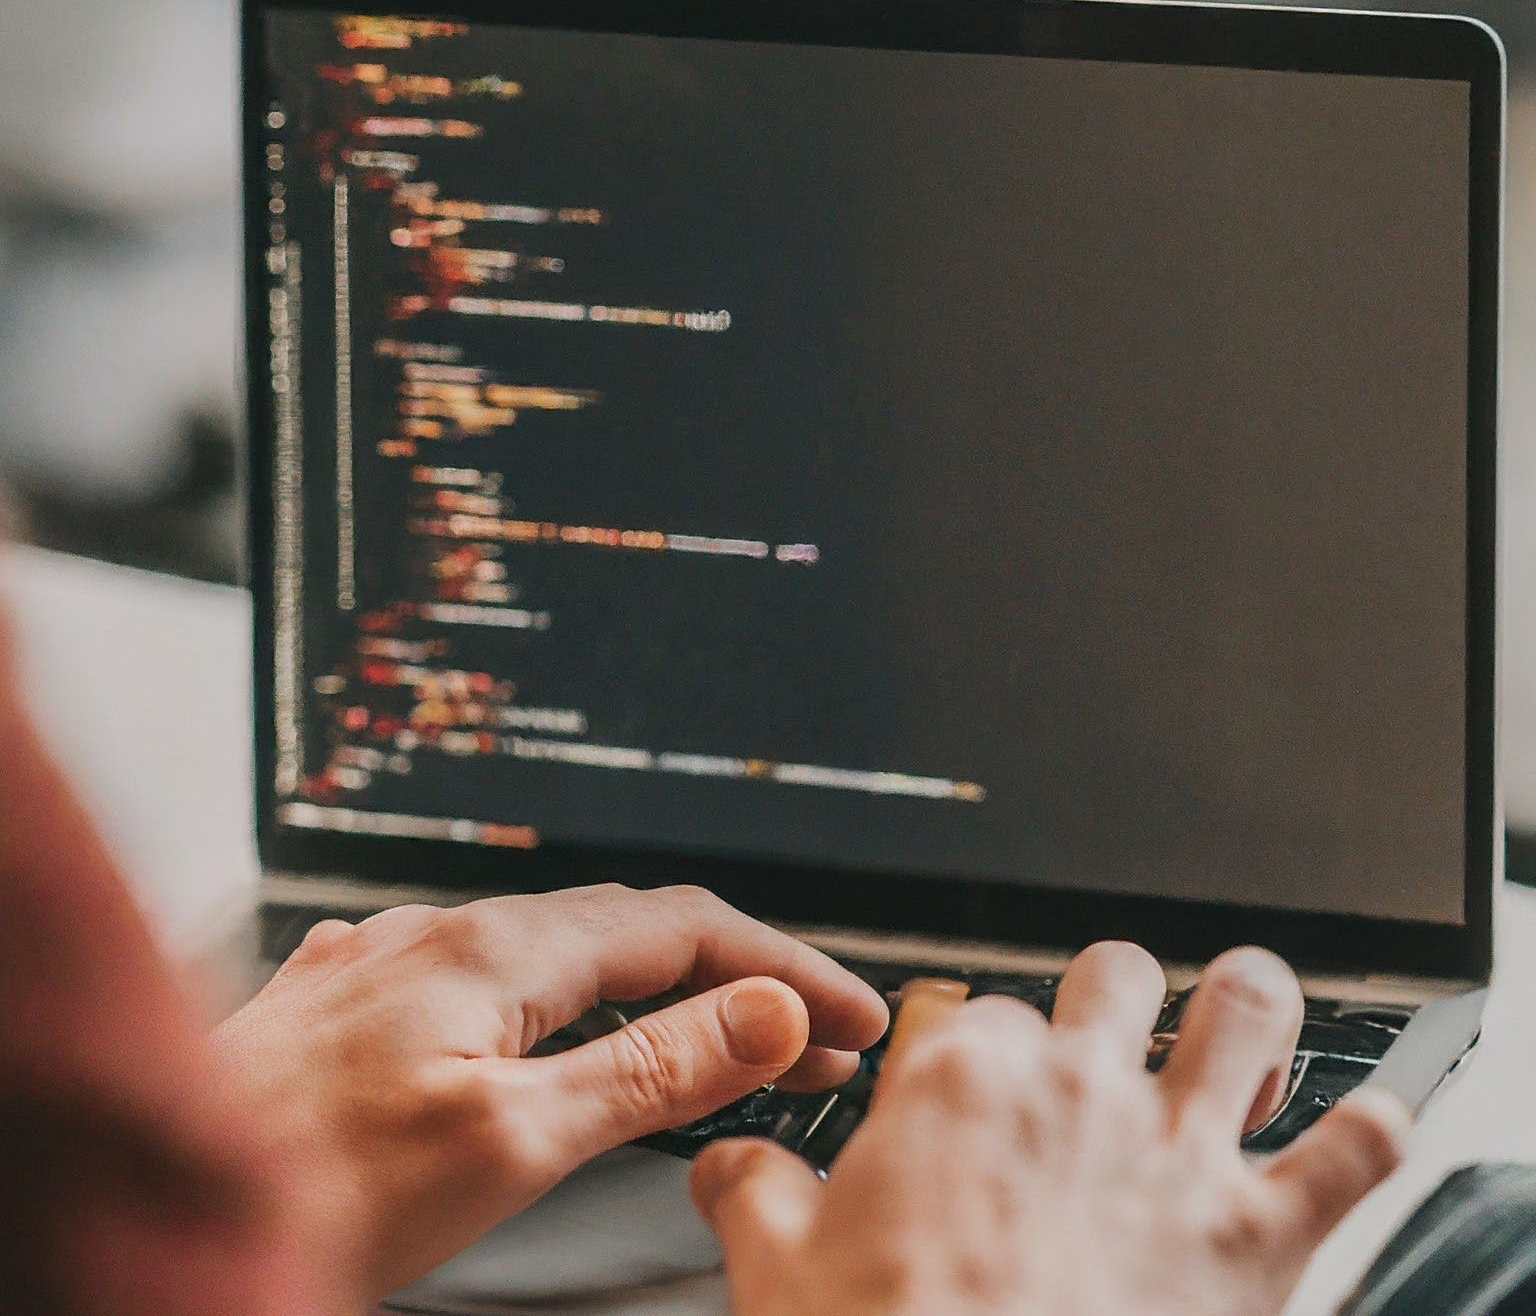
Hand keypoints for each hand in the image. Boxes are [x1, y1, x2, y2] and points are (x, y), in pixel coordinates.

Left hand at [214, 884, 887, 1302]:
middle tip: (815, 1045)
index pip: (687, 928)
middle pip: (634, 931)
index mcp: (498, 947)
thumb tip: (765, 1007)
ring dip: (656, 990)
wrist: (148, 1186)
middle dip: (738, 977)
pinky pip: (496, 978)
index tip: (856, 1017)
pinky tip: (563, 1028)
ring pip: (563, 952)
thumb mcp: (510, 1140)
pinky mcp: (361, 1002)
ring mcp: (400, 959)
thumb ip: (649, 1066)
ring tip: (716, 1040)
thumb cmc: (306, 1183)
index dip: (786, 967)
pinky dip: (569, 1005)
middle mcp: (449, 929)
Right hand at [692, 942, 1407, 1315]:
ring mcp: (1174, 1153)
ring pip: (1240, 1009)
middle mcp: (1076, 1091)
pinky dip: (1369, 1131)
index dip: (965, 1046)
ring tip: (1236, 1022)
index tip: (960, 1082)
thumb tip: (724, 1163)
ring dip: (1247, 1007)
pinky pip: (1353, 1151)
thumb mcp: (777, 1280)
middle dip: (1105, 997)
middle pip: (1108, 972)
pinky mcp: (1259, 1237)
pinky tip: (1364, 1125)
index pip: (969, 1008)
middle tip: (1097, 1043)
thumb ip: (751, 1198)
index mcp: (960, 1086)